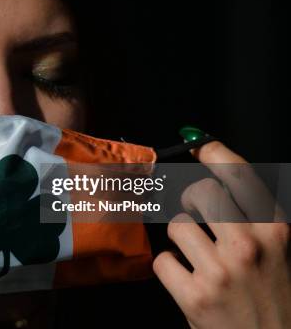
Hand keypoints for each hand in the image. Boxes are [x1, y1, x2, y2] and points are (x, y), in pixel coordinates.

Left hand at [153, 141, 290, 328]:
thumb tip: (218, 181)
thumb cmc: (277, 298)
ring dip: (180, 236)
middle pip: (200, 191)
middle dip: (192, 199)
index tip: (198, 144)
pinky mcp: (195, 297)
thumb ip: (255, 218)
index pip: (240, 174)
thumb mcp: (282, 251)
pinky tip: (187, 277)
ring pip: (176, 223)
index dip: (213, 151)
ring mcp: (220, 272)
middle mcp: (249, 246)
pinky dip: (170, 267)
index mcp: (277, 231)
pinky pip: (162, 260)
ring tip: (196, 254)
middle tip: (197, 214)